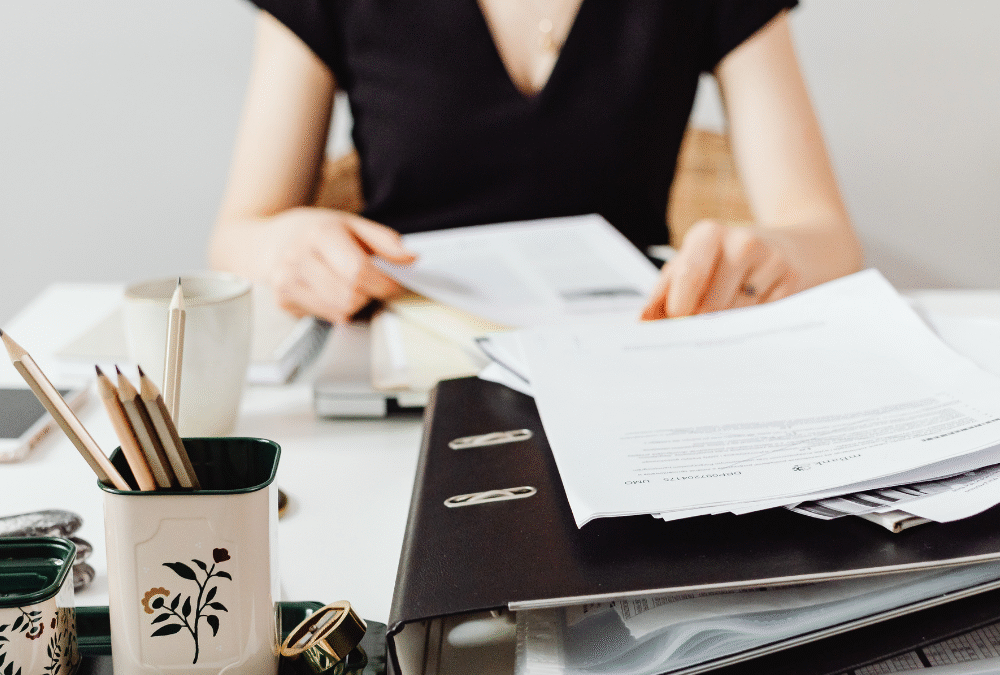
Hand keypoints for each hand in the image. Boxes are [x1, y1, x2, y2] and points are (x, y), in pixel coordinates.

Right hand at [265, 207, 416, 322]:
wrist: (266, 241)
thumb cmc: (313, 232)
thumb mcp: (350, 223)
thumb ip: (384, 241)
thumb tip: (411, 258)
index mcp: (319, 233)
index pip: (359, 271)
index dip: (383, 283)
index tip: (393, 284)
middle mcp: (299, 257)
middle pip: (350, 295)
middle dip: (368, 293)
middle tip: (368, 284)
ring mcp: (287, 281)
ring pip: (340, 311)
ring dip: (354, 303)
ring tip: (348, 286)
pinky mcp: (283, 300)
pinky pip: (326, 316)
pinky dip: (337, 309)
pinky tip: (329, 291)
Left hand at [640, 219, 801, 319]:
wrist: (791, 246)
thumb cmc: (726, 260)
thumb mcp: (693, 263)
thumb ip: (664, 292)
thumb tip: (643, 321)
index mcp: (708, 234)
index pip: (689, 277)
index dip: (679, 309)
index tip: (676, 323)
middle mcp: (742, 241)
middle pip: (712, 304)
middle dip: (701, 323)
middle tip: (701, 325)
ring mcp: (771, 258)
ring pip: (736, 315)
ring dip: (726, 324)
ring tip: (729, 310)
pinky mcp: (792, 279)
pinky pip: (761, 318)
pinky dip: (750, 322)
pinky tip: (753, 307)